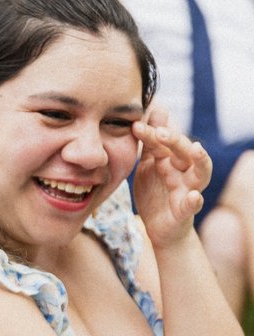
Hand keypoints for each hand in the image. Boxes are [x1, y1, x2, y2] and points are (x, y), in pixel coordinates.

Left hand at [132, 107, 211, 248]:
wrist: (159, 228)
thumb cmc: (157, 192)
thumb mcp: (149, 165)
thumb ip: (151, 141)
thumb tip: (156, 107)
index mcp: (173, 159)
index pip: (164, 143)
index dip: (152, 133)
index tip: (135, 125)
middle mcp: (184, 171)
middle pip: (186, 151)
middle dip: (176, 140)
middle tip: (161, 132)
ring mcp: (188, 189)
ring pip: (201, 172)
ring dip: (200, 160)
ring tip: (196, 149)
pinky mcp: (186, 211)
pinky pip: (193, 205)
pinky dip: (195, 200)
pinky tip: (194, 196)